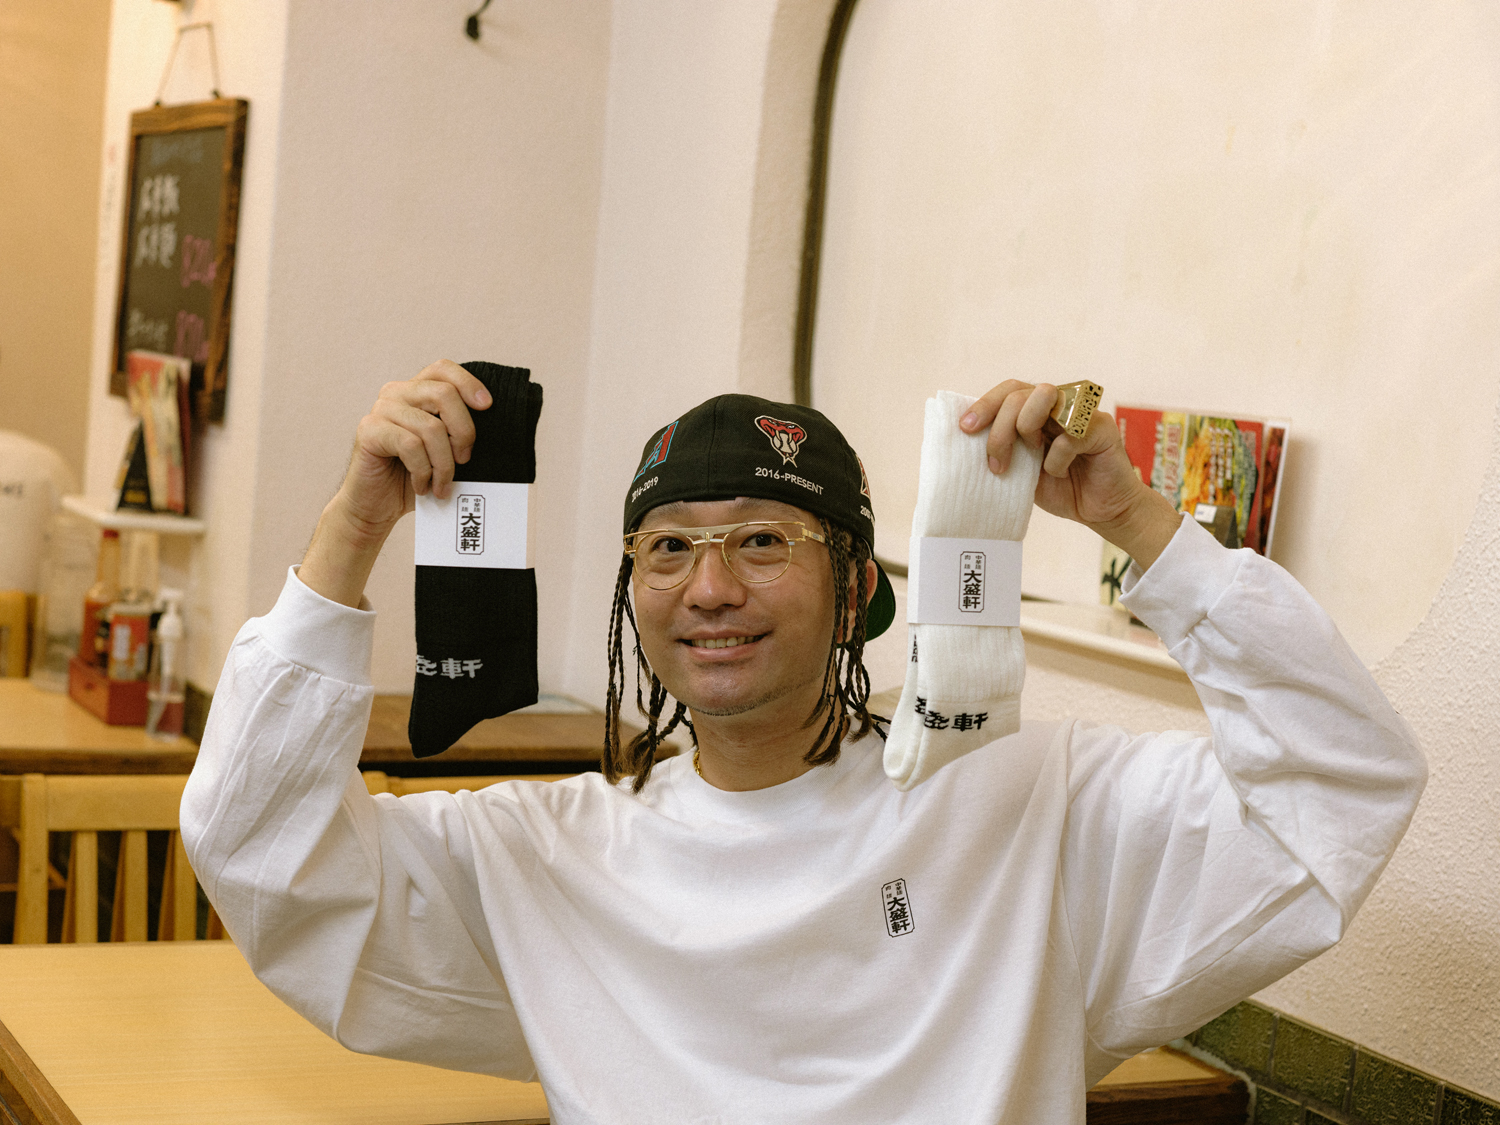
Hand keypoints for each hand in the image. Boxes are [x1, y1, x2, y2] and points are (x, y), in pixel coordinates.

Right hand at [300, 360, 490, 606]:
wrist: (376, 506)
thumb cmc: (414, 478)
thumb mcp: (445, 453)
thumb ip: (459, 435)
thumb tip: (497, 431)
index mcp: (416, 392)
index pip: (443, 370)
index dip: (468, 383)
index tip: (487, 406)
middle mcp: (397, 393)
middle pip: (444, 394)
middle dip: (464, 431)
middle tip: (465, 461)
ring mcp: (381, 410)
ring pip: (430, 427)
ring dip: (443, 463)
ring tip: (442, 486)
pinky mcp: (369, 431)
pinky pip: (410, 445)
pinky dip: (423, 471)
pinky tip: (422, 486)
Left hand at [960, 380, 1180, 567]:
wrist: (1101, 511)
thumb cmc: (1062, 488)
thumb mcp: (1022, 470)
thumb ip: (1004, 449)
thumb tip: (967, 440)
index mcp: (1038, 410)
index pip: (1008, 390)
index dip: (984, 404)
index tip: (965, 428)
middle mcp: (1059, 404)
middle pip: (1018, 393)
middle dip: (999, 428)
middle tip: (995, 463)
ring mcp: (1081, 412)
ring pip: (1044, 397)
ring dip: (1026, 430)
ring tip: (1031, 460)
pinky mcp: (1102, 427)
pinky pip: (1069, 434)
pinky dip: (1057, 459)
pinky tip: (1061, 474)